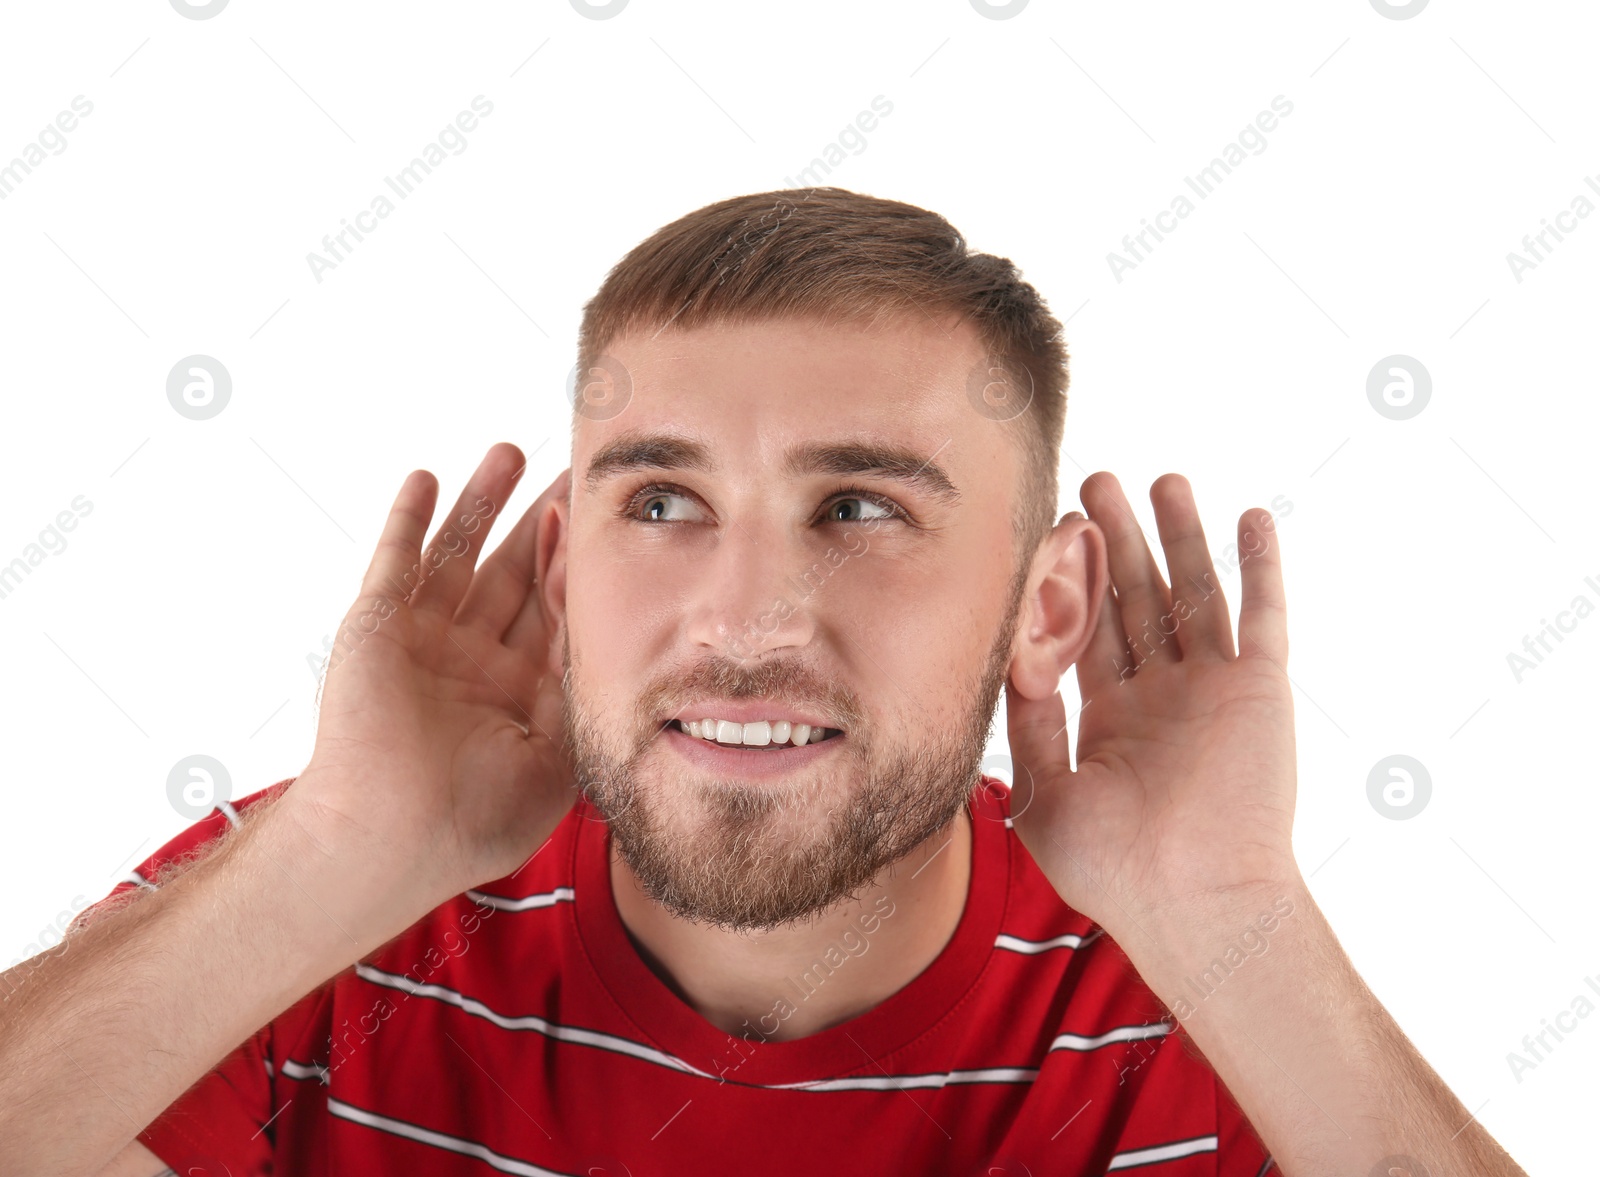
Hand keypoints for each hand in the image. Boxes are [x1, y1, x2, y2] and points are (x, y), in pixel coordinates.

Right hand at [287, 443, 574, 914]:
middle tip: (572, 470)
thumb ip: (587, 704)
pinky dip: (409, 519)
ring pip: (461, 554)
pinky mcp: (376, 627)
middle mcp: (472, 660)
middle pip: (517, 572)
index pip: (557, 612)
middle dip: (544, 522)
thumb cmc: (474, 817)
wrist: (392, 837)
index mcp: (516, 693)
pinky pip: (396, 562)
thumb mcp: (560, 762)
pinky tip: (426, 478)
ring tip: (512, 451)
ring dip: (484, 504)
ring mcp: (423, 641)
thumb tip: (627, 656)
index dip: (579, 565)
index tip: (605, 518)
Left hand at [1006, 473, 1298, 938]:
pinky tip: (1249, 517)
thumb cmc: (1112, 868)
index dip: (1072, 579)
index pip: (1089, 628)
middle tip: (1096, 481)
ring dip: (1181, 536)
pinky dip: (1259, 565)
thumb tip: (1004, 663)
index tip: (1054, 529)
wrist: (1190, 903)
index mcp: (1112, 716)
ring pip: (1196, 591)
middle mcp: (1163, 695)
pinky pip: (1264, 614)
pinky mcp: (1259, 689)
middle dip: (1117, 540)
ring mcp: (1213, 689)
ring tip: (1163, 479)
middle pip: (1137, 597)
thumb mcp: (1041, 791)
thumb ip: (1025, 725)